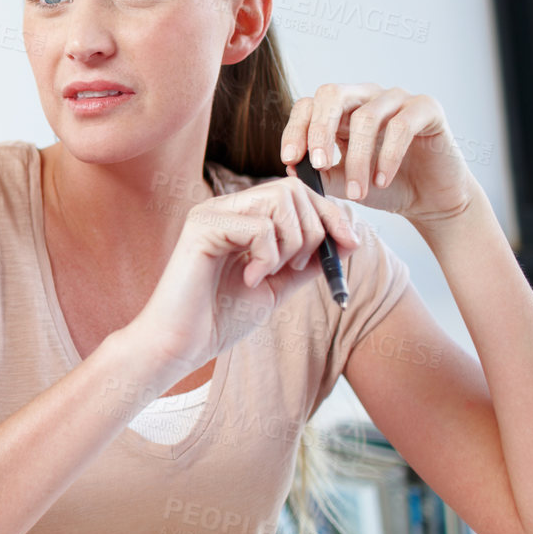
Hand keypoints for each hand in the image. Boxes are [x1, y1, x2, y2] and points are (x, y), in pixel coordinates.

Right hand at [127, 177, 359, 372]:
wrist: (181, 344)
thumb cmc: (219, 318)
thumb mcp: (276, 287)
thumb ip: (305, 263)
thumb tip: (348, 241)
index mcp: (241, 217)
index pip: (296, 193)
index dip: (330, 214)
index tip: (351, 245)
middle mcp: (225, 207)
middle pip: (292, 189)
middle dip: (314, 228)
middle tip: (298, 265)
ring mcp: (211, 213)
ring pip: (279, 201)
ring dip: (292, 242)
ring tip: (271, 273)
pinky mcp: (202, 226)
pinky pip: (259, 226)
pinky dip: (267, 256)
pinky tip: (249, 279)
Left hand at [280, 84, 476, 223]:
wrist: (431, 201)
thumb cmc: (384, 187)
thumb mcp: (345, 183)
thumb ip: (321, 173)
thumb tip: (292, 167)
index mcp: (341, 110)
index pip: (309, 105)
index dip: (295, 129)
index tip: (289, 159)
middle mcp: (366, 96)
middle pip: (332, 95)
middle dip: (319, 131)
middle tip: (317, 165)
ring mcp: (397, 98)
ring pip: (365, 117)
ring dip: (357, 159)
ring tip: (358, 193)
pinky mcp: (426, 108)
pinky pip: (401, 126)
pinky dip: (387, 156)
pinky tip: (382, 181)